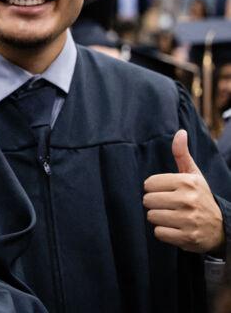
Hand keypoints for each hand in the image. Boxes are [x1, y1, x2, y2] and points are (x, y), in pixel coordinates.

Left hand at [143, 129, 224, 253]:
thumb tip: (180, 132)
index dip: (154, 188)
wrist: (221, 227)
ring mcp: (189, 220)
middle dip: (155, 204)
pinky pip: (159, 233)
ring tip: (172, 216)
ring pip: (151, 216)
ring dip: (159, 218)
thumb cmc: (200, 197)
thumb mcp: (194, 175)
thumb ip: (182, 154)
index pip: (149, 183)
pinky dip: (164, 232)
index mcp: (188, 182)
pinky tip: (175, 228)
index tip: (166, 192)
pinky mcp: (187, 237)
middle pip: (148, 200)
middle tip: (169, 205)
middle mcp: (188, 200)